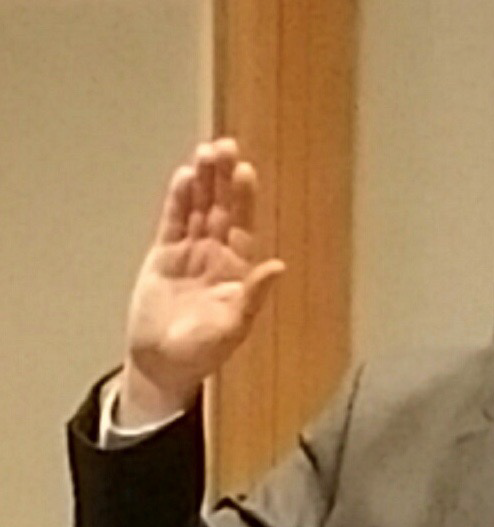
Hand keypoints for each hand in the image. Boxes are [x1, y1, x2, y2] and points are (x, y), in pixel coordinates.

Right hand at [120, 138, 285, 424]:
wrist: (164, 363)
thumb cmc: (204, 350)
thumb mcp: (234, 326)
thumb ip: (254, 295)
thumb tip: (279, 267)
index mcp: (238, 268)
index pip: (243, 225)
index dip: (244, 198)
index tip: (245, 170)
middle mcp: (217, 254)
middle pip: (221, 208)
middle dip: (223, 178)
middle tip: (224, 146)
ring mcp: (190, 252)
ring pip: (197, 208)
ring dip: (202, 182)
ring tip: (205, 152)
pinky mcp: (164, 255)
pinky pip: (173, 222)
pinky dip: (177, 200)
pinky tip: (183, 177)